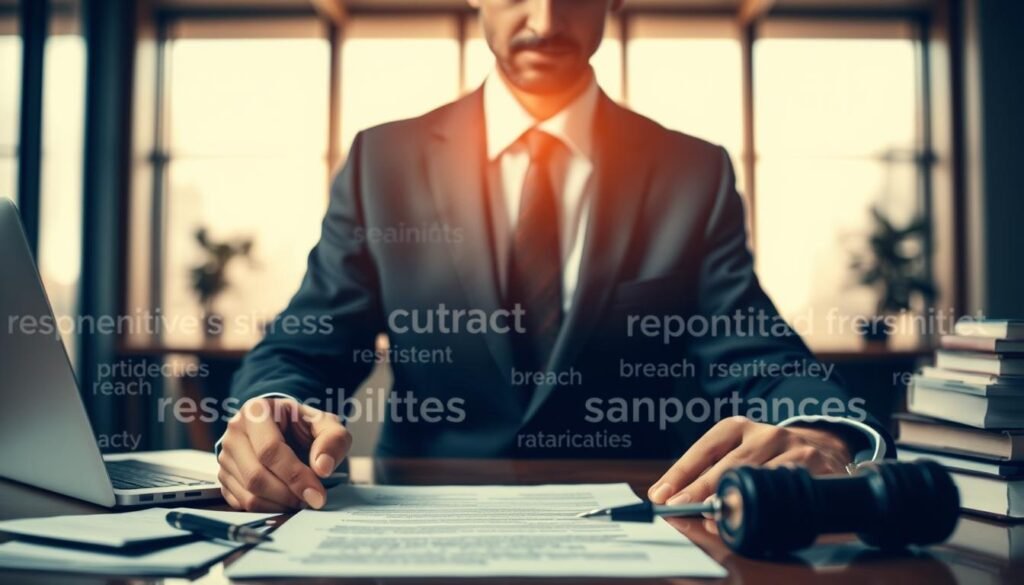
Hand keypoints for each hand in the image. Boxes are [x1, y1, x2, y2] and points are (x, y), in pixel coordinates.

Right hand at [217, 398, 351, 511]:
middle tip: (311, 500)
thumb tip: (322, 468)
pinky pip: (241, 503)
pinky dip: (267, 509)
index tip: (317, 494)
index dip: (295, 475)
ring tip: (300, 499)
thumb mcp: (326, 425)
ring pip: (248, 494)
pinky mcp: (223, 477)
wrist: (284, 429)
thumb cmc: (304, 426)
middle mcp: (234, 432)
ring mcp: (225, 456)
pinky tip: (285, 501)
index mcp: (256, 411)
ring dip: (279, 504)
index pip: (270, 450)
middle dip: (288, 494)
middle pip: (256, 476)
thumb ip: (332, 440)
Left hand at [648, 416, 850, 504]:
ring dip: (735, 501)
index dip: (681, 473)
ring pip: (759, 479)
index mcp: (737, 427)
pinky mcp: (816, 465)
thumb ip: (702, 474)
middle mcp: (765, 434)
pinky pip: (787, 491)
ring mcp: (792, 448)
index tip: (662, 495)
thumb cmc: (766, 456)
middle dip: (702, 489)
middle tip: (681, 507)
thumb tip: (664, 497)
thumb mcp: (734, 453)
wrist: (823, 446)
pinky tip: (754, 518)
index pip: (703, 450)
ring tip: (715, 518)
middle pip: (729, 465)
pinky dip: (767, 507)